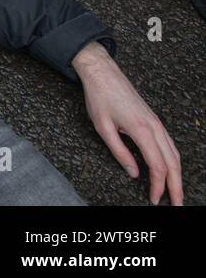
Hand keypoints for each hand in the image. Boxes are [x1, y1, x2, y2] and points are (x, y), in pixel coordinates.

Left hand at [73, 41, 182, 204]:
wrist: (102, 73)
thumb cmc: (99, 97)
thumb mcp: (103, 127)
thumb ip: (119, 152)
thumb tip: (134, 172)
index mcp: (141, 130)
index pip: (157, 166)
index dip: (158, 186)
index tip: (155, 200)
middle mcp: (154, 127)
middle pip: (173, 163)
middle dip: (176, 186)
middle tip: (177, 204)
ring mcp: (157, 122)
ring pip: (175, 154)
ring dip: (177, 174)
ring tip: (176, 191)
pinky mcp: (154, 120)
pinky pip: (169, 144)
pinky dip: (173, 160)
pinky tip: (171, 169)